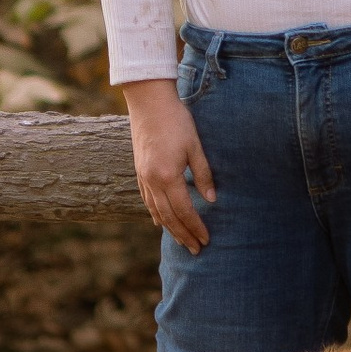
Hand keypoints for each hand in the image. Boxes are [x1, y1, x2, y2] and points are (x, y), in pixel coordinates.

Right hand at [123, 79, 216, 251]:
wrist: (149, 101)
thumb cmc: (176, 120)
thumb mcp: (195, 146)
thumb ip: (203, 174)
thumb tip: (211, 200)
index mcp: (167, 176)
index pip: (184, 211)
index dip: (196, 227)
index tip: (206, 239)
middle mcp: (152, 181)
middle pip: (169, 217)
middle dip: (183, 235)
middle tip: (196, 250)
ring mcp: (143, 176)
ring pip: (156, 211)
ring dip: (170, 228)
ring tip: (182, 241)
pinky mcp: (139, 170)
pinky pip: (147, 200)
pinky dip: (155, 214)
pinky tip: (160, 222)